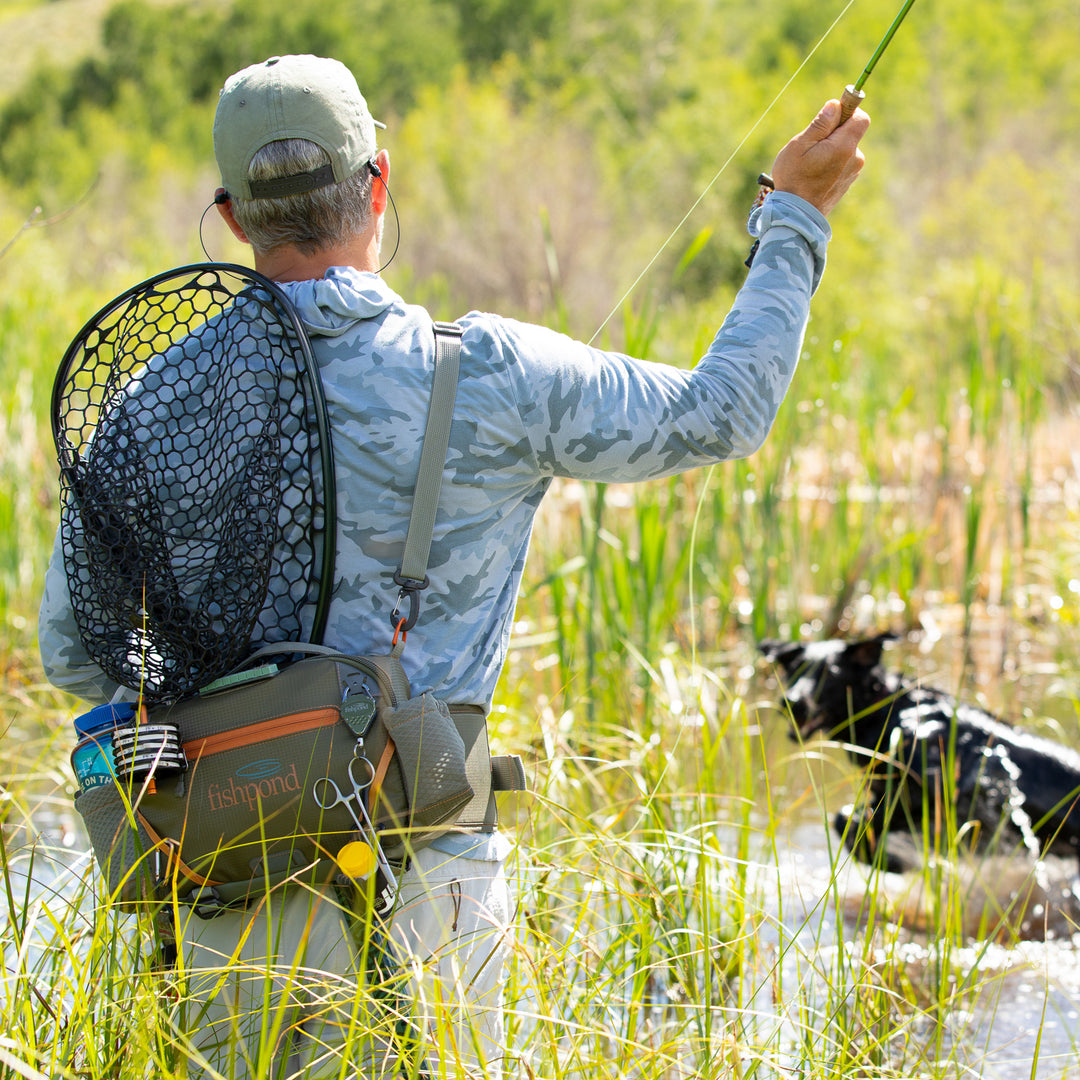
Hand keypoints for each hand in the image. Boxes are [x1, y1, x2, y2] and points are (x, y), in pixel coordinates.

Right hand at [770, 100, 869, 216]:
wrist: (796, 216)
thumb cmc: (793, 179)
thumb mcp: (800, 146)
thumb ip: (820, 124)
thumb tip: (836, 105)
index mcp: (844, 146)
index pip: (861, 118)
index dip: (848, 112)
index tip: (831, 116)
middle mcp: (854, 158)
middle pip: (850, 134)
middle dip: (833, 133)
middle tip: (811, 146)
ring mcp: (852, 172)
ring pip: (845, 149)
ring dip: (830, 150)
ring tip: (810, 165)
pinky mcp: (846, 183)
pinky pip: (842, 164)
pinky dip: (830, 164)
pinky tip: (814, 175)